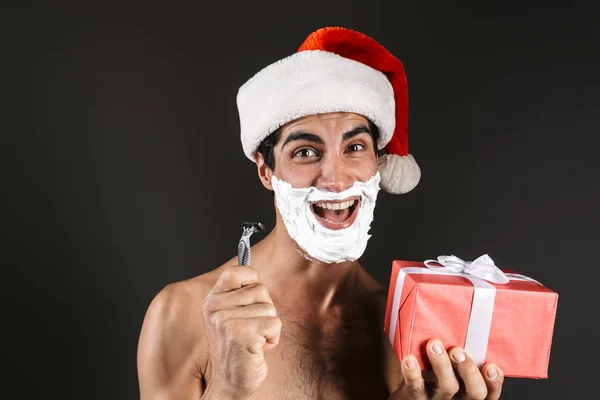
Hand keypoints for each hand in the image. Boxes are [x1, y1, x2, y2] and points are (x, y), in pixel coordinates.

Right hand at [202, 266, 280, 398]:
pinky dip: (273, 337)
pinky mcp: (242, 335)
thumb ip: (239, 294)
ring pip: (269, 307)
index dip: (251, 278)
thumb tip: (251, 264)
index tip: (253, 297)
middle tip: (252, 328)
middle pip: (260, 289)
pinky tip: (259, 348)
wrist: (230, 384)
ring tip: (254, 340)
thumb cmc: (237, 348)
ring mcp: (227, 322)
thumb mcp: (230, 316)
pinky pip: (274, 323)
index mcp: (212, 301)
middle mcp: (215, 309)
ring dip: (269, 326)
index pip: (235, 271)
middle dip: (264, 309)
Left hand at [397, 339, 503, 398]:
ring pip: (447, 387)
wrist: (406, 395)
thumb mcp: (452, 369)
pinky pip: (415, 388)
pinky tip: (410, 359)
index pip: (489, 392)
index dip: (495, 382)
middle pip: (474, 393)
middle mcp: (458, 398)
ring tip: (434, 344)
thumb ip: (460, 353)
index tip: (491, 365)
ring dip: (442, 365)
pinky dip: (413, 373)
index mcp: (469, 390)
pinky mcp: (415, 397)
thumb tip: (464, 315)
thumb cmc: (433, 374)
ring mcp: (437, 399)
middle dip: (469, 371)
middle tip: (457, 351)